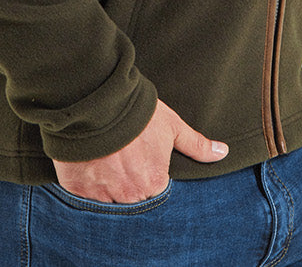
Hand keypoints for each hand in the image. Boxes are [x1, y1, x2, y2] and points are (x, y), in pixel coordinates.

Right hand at [52, 99, 228, 202]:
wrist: (98, 100)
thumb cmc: (138, 113)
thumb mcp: (171, 126)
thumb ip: (196, 145)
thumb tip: (222, 152)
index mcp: (154, 183)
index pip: (155, 191)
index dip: (149, 175)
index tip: (142, 160)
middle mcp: (129, 195)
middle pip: (132, 199)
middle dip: (129, 184)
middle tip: (124, 159)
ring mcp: (102, 194)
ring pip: (108, 201)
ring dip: (108, 186)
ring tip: (107, 160)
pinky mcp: (78, 189)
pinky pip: (85, 197)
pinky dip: (88, 185)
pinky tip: (91, 165)